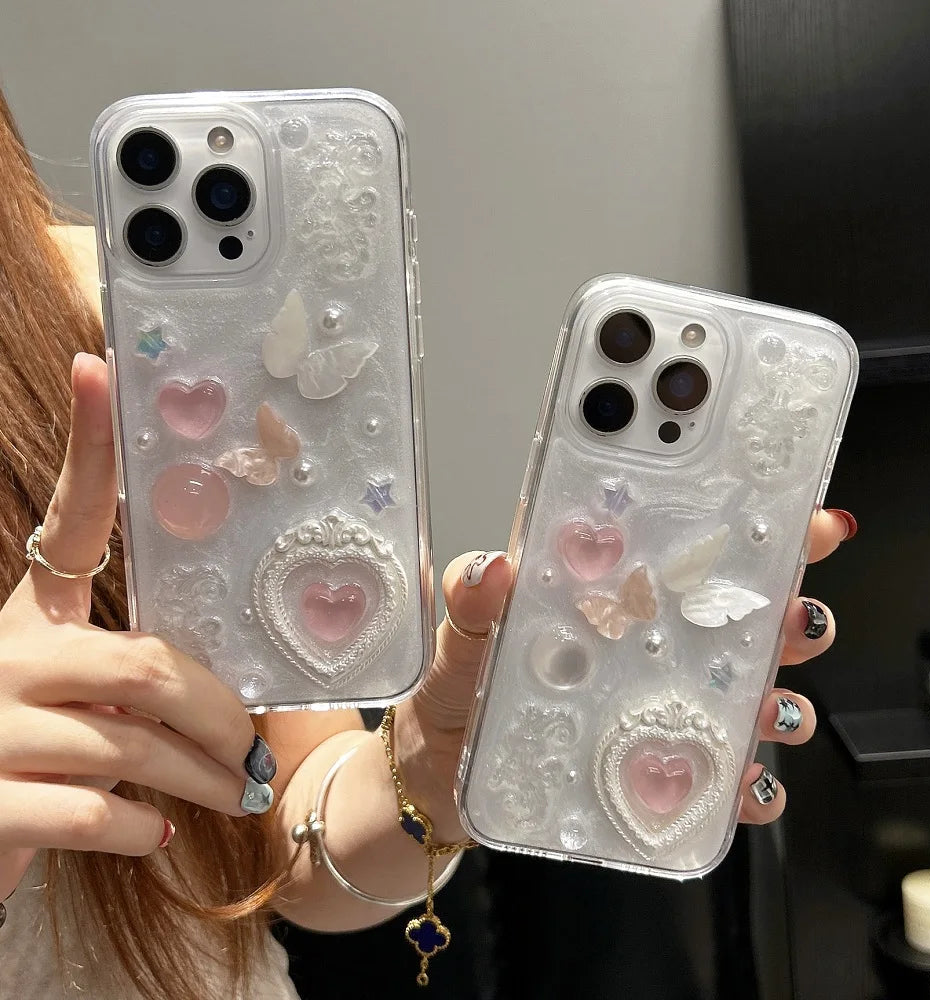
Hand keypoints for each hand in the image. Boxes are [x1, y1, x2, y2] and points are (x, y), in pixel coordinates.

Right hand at [0, 355, 265, 899]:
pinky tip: (158, 833)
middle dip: (218, 712)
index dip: (89, 448)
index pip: (70, 519)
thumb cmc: (31, 755)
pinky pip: (93, 812)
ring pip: (131, 743)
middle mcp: (4, 656)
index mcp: (30, 618)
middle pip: (146, 664)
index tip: (98, 367)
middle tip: (254, 744)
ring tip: (237, 794)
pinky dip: (142, 828)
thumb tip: (230, 697)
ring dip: (202, 778)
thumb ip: (131, 677)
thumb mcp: (75, 698)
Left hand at [396, 509, 854, 839]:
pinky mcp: (654, 770)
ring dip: (780, 700)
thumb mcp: (462, 641)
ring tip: (775, 708)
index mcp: (611, 599)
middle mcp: (646, 648)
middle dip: (790, 615)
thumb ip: (474, 604)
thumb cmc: (458, 695)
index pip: (689, 552)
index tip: (800, 517)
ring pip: (748, 696)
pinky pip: (717, 778)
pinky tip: (745, 786)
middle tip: (798, 617)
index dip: (753, 529)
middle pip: (741, 621)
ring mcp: (656, 707)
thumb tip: (490, 570)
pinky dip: (746, 785)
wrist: (440, 780)